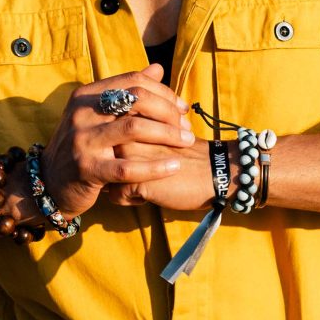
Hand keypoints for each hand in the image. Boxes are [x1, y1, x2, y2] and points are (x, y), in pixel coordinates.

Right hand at [39, 66, 195, 217]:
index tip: (182, 108)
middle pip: (137, 99)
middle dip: (169, 111)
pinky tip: (175, 167)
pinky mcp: (87, 169)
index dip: (163, 92)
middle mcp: (82, 113)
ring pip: (134, 129)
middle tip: (187, 127)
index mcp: (86, 95)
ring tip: (187, 142)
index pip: (133, 81)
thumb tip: (158, 68)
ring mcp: (83, 140)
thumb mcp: (98, 115)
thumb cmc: (83, 147)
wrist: (50, 183)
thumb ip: (127, 92)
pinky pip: (128, 168)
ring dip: (168, 134)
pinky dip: (156, 167)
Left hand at [108, 139, 229, 213]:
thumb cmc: (191, 155)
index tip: (143, 157)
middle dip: (117, 170)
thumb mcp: (163, 134)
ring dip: (123, 185)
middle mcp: (127, 136)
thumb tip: (118, 143)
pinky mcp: (134, 178)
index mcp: (135, 120)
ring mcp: (128, 157)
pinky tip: (150, 195)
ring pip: (108, 178)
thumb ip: (141, 133)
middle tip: (145, 174)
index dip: (121, 153)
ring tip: (147, 185)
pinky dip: (131, 199)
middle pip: (104, 159)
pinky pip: (116, 196)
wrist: (215, 171)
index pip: (108, 140)